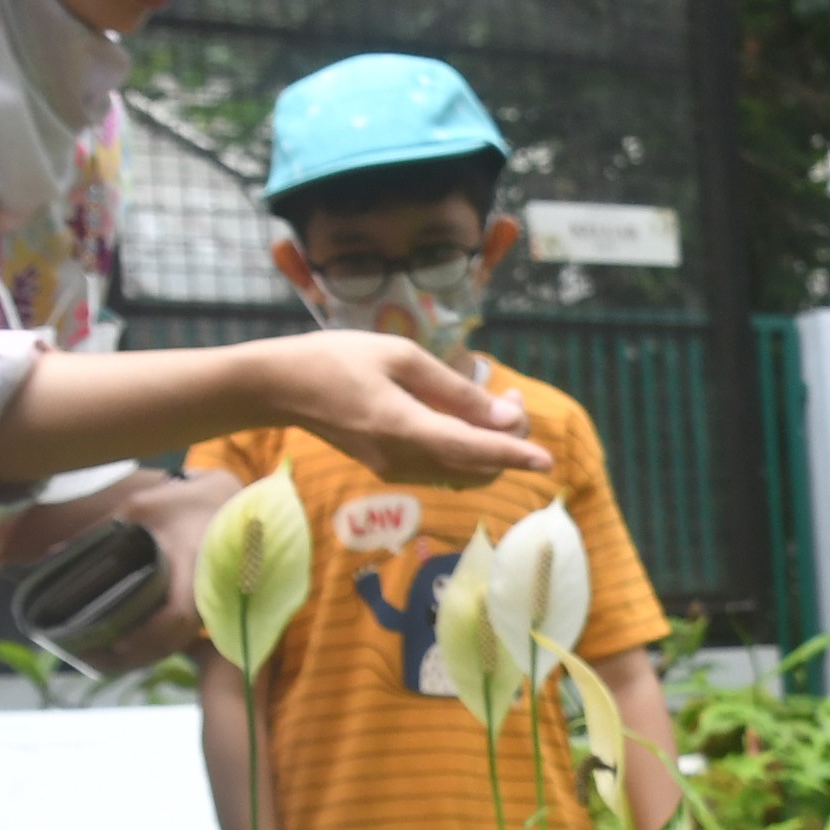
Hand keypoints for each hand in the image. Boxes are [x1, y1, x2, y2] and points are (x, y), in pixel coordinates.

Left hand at [110, 469, 238, 668]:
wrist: (227, 507)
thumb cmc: (183, 505)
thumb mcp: (140, 508)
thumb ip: (100, 532)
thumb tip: (54, 553)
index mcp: (191, 564)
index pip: (176, 613)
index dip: (148, 635)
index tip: (116, 644)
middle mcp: (203, 593)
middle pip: (174, 641)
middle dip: (134, 657)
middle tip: (90, 659)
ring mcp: (205, 605)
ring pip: (175, 644)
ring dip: (140, 657)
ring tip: (98, 658)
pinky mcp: (201, 610)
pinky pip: (177, 637)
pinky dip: (150, 646)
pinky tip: (122, 647)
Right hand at [254, 332, 548, 487]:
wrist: (282, 386)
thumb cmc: (338, 358)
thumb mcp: (401, 358)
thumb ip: (454, 389)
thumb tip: (504, 414)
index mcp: (403, 427)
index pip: (473, 449)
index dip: (515, 453)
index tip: (547, 459)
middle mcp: (402, 457)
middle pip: (476, 467)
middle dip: (507, 440)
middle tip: (514, 399)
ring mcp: (394, 468)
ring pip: (462, 472)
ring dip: (489, 446)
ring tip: (497, 403)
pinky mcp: (388, 467)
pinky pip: (442, 467)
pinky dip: (466, 448)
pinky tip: (466, 417)